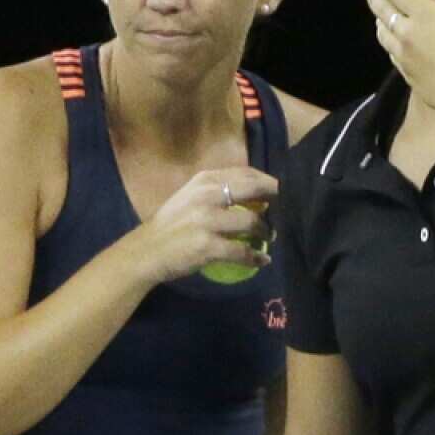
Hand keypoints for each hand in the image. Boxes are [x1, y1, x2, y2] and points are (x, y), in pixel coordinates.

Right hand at [132, 167, 277, 283]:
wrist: (145, 251)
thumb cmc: (171, 224)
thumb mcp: (191, 196)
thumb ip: (218, 190)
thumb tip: (256, 192)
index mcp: (204, 180)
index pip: (246, 173)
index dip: (269, 181)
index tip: (283, 190)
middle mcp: (207, 195)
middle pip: (254, 190)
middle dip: (277, 199)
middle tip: (289, 210)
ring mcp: (207, 220)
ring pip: (251, 223)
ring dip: (266, 232)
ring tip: (270, 237)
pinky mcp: (207, 246)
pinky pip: (242, 251)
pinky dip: (255, 257)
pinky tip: (262, 261)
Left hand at [365, 0, 434, 120]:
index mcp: (426, 17)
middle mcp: (409, 34)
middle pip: (384, 12)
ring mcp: (405, 55)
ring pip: (383, 34)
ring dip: (379, 22)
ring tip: (378, 17)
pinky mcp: (406, 73)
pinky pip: (392, 54)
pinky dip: (389, 44)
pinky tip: (392, 44)